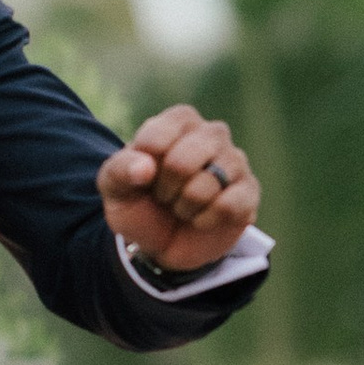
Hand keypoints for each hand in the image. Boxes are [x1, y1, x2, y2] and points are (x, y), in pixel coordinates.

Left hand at [97, 106, 259, 271]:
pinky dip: (205, 221)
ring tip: (184, 206)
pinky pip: (228, 206)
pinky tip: (202, 218)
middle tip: (165, 195)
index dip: (142, 169)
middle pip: (181, 162)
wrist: (162, 244)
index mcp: (179, 121)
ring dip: (185, 207)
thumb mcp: (114, 188)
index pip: (156, 138)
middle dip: (165, 190)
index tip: (143, 177)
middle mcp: (212, 133)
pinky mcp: (249, 191)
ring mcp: (234, 161)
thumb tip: (145, 168)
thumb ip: (119, 170)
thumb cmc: (140, 204)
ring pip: (207, 185)